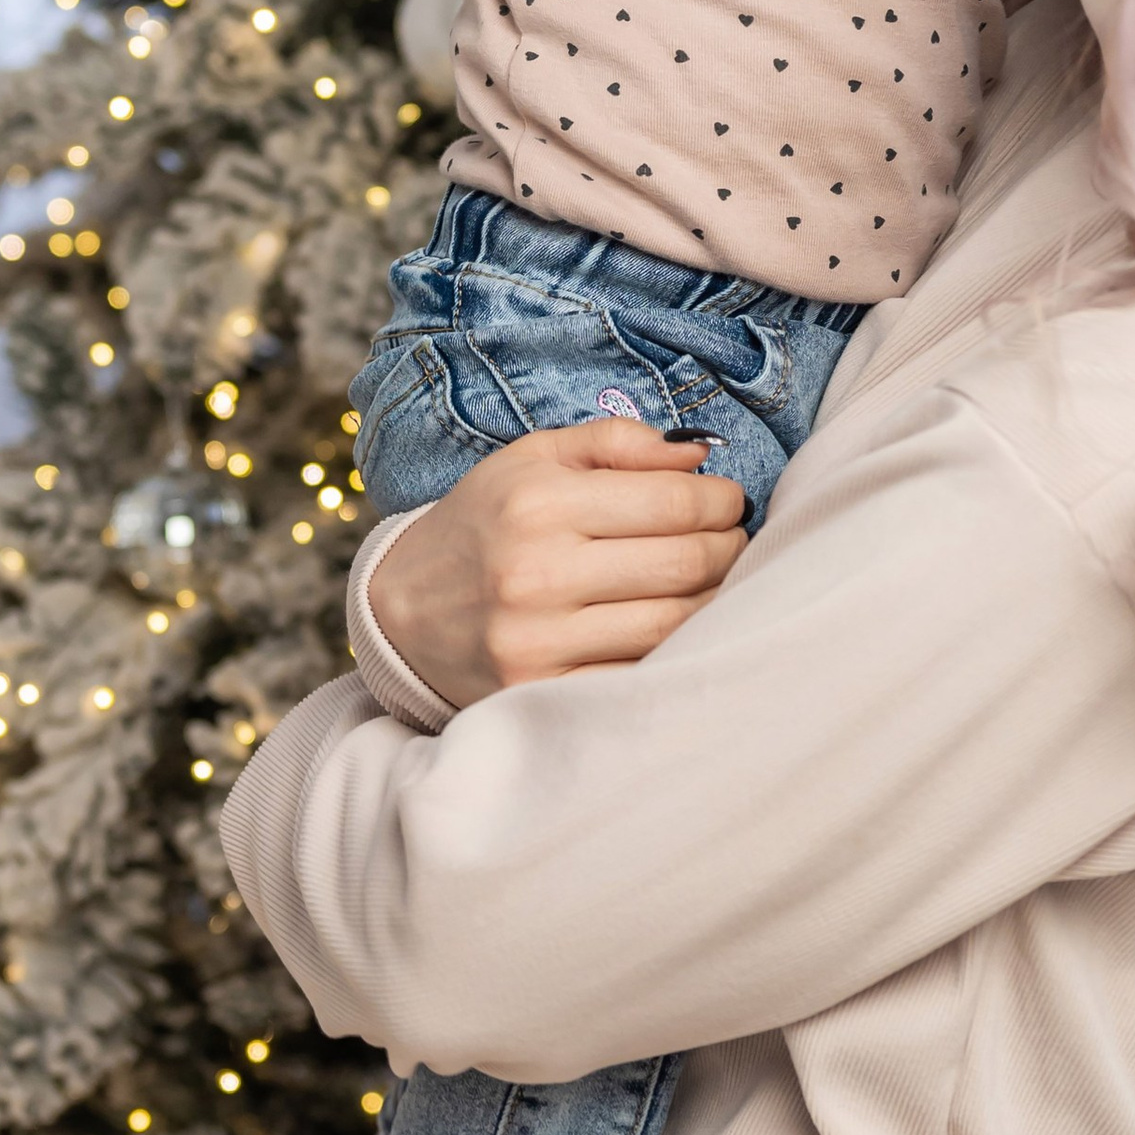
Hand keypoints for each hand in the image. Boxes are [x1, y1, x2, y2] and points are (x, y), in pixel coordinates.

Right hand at [369, 420, 747, 710]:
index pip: (673, 501)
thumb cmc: (482, 525)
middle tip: (732, 540)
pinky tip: (679, 627)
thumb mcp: (532, 460)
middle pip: (685, 563)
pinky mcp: (542, 691)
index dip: (721, 500)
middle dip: (729, 546)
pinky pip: (641, 673)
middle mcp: (537, 572)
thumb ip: (615, 443)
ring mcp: (539, 640)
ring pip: (675, 623)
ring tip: (713, 580)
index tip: (729, 501)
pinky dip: (677, 649)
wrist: (402, 613)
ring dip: (715, 598)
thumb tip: (700, 453)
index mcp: (538, 502)